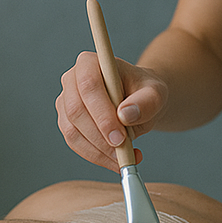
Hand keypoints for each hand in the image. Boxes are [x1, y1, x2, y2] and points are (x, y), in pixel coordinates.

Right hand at [56, 51, 167, 171]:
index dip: (102, 113)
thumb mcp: (156, 93)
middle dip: (99, 136)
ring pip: (72, 131)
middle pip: (76, 110)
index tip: (120, 137)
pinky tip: (116, 160)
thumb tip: (125, 115)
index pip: (89, 85)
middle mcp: (72, 79)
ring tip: (125, 158)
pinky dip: (96, 156)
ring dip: (98, 151)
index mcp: (90, 62)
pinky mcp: (66, 122)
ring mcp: (65, 102)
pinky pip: (75, 144)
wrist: (139, 102)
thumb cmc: (145, 92)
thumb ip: (146, 101)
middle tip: (123, 152)